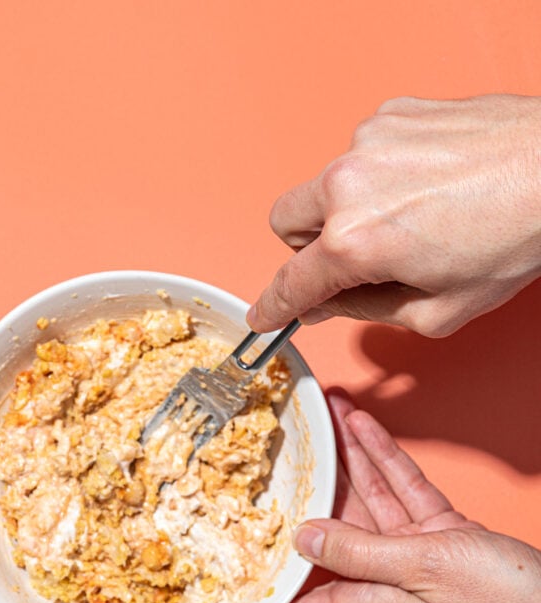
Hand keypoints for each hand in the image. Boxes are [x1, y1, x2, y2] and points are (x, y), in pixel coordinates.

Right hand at [248, 94, 540, 336]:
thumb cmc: (512, 239)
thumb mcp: (436, 312)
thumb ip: (367, 310)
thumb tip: (329, 303)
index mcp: (355, 243)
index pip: (291, 282)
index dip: (273, 305)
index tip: (264, 314)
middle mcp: (348, 184)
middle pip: (286, 222)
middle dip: (307, 250)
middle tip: (351, 263)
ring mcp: (367, 141)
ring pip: (323, 186)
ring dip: (347, 210)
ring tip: (409, 218)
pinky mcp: (391, 114)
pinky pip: (360, 155)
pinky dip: (377, 176)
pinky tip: (423, 185)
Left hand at [259, 389, 540, 602]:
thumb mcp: (415, 572)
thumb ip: (356, 551)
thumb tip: (301, 537)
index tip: (220, 598)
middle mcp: (376, 581)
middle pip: (322, 536)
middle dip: (297, 495)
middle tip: (268, 457)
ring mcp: (407, 557)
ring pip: (362, 499)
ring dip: (341, 458)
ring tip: (316, 419)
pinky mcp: (437, 536)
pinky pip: (400, 490)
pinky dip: (382, 458)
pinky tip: (360, 428)